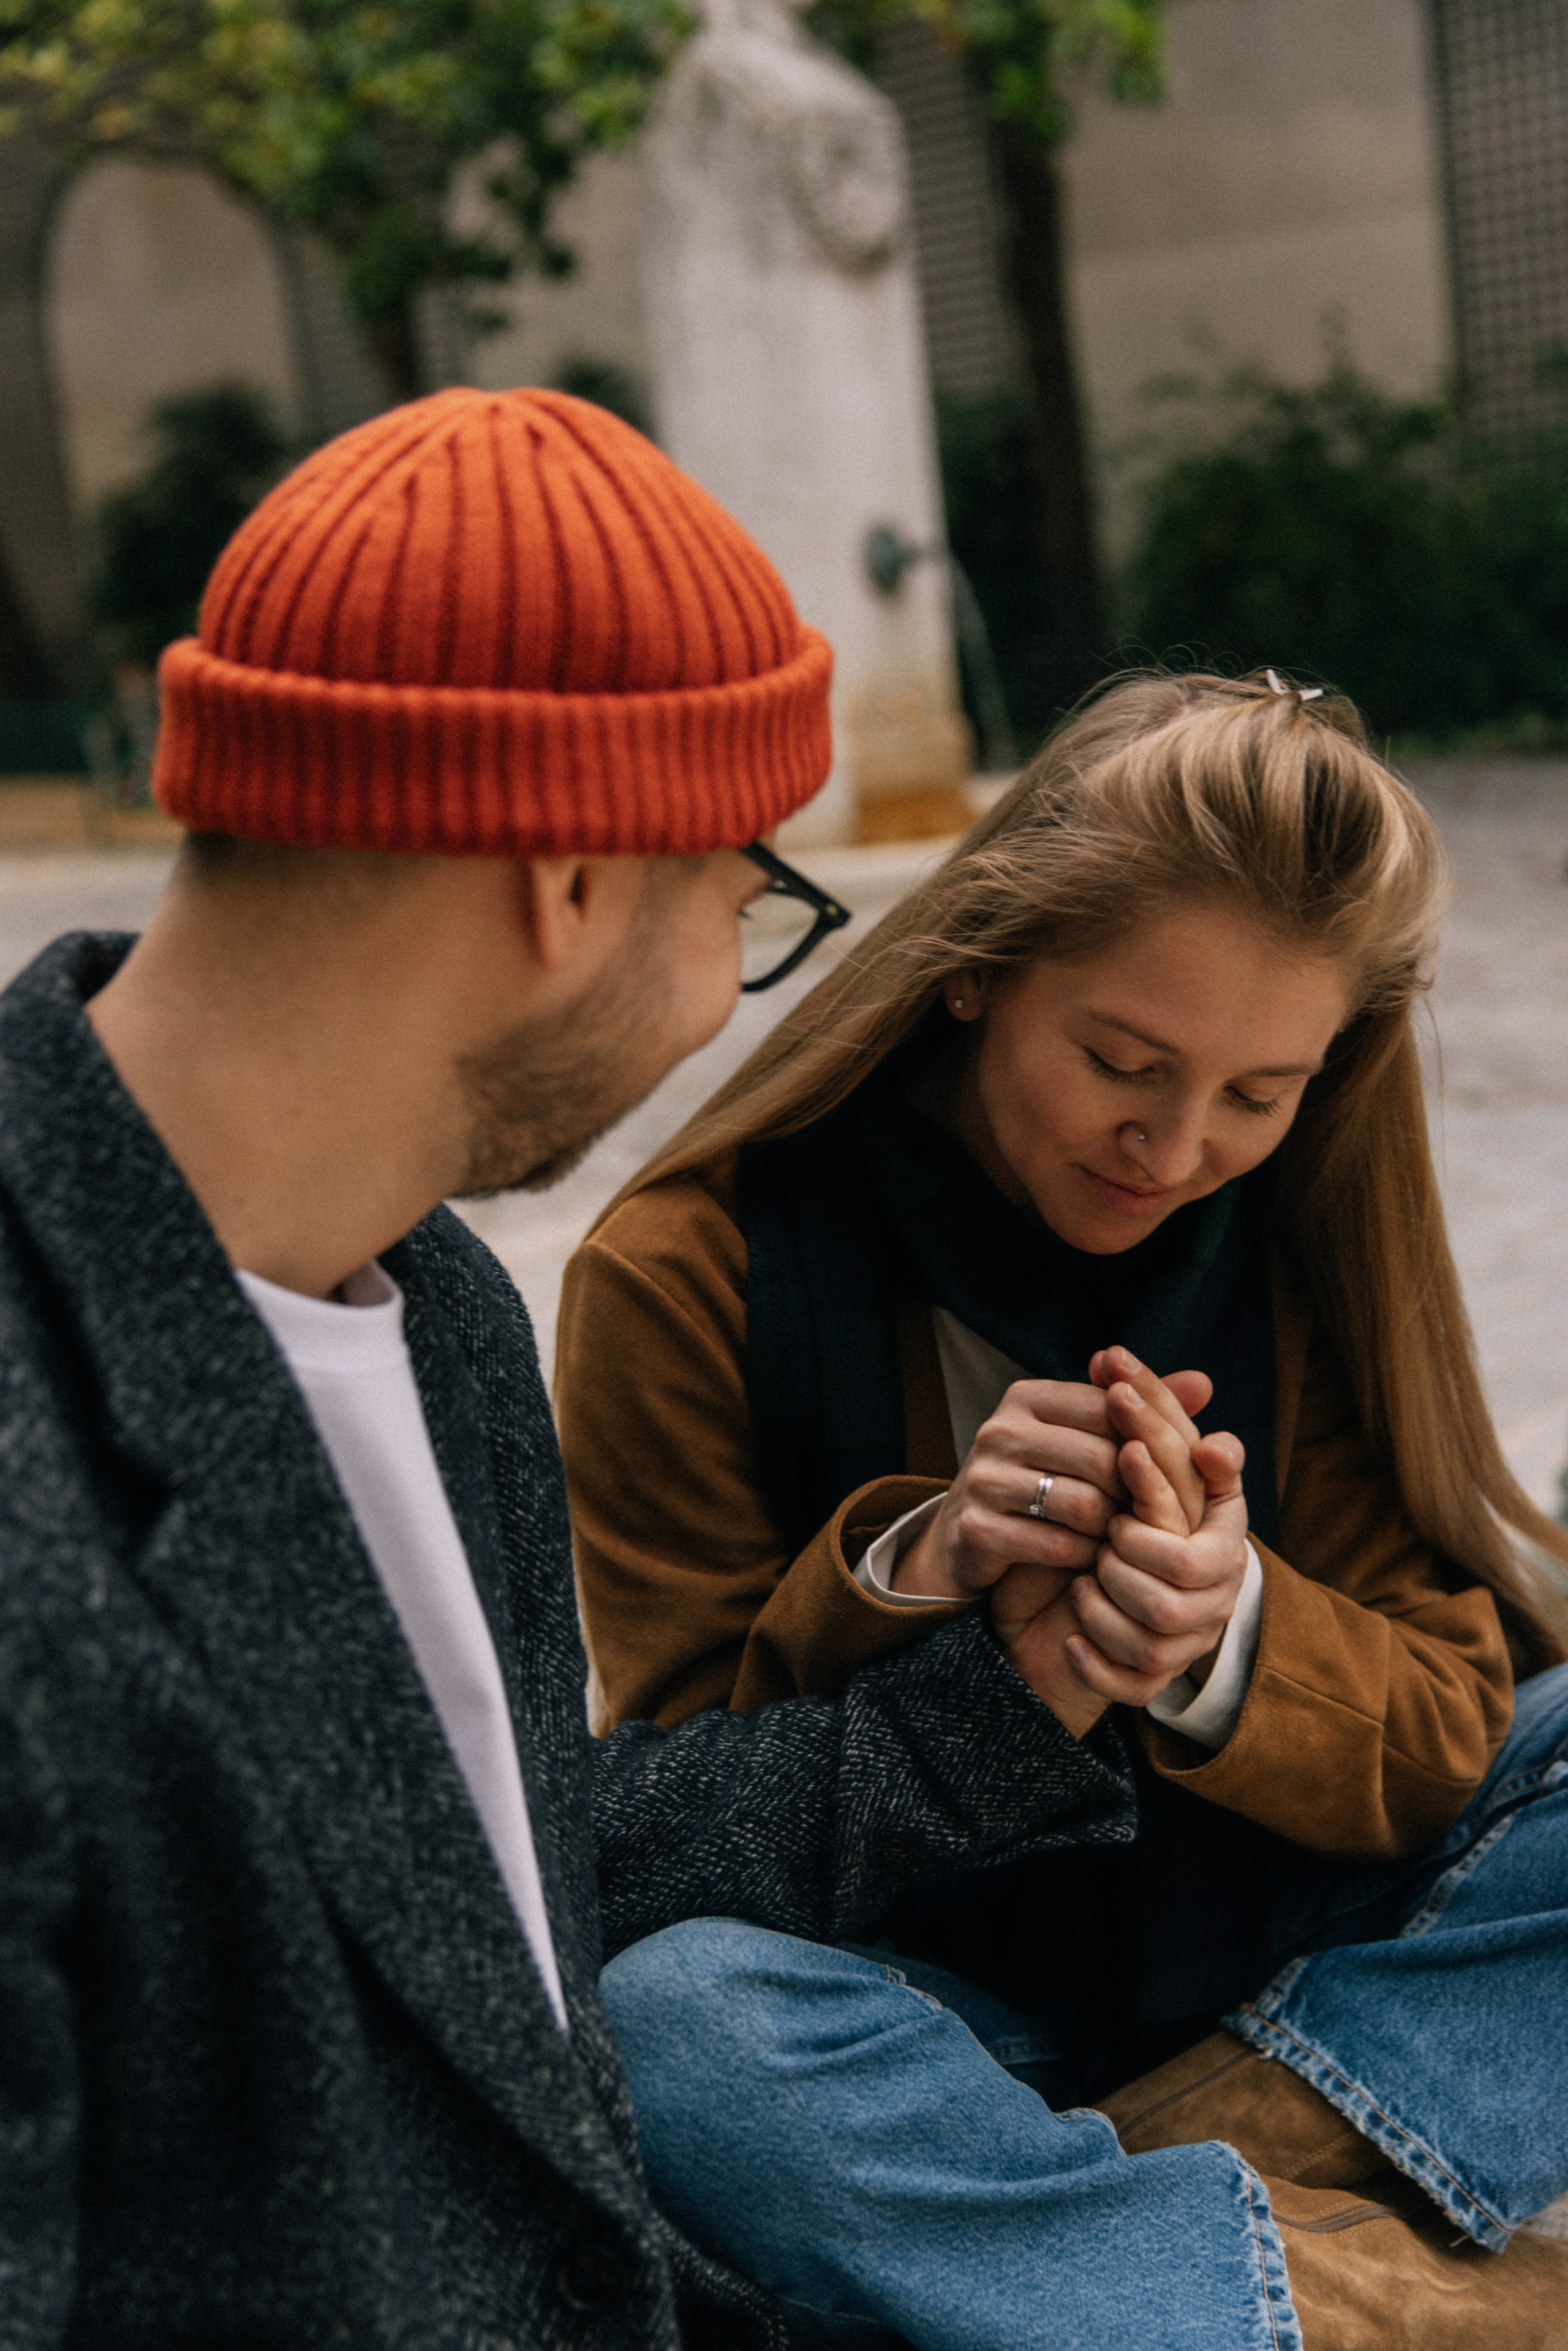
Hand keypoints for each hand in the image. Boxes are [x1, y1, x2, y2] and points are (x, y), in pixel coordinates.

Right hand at [891, 1368, 1212, 1604]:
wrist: (969, 1539)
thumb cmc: (1044, 1482)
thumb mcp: (1088, 1441)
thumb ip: (1143, 1413)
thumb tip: (1206, 1383)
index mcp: (1028, 1397)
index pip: (1111, 1408)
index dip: (1147, 1445)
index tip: (1161, 1476)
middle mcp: (1001, 1429)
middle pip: (1102, 1459)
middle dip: (1133, 1494)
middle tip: (1148, 1518)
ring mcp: (984, 1477)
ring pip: (1082, 1503)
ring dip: (1111, 1529)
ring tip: (1120, 1538)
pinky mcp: (976, 1526)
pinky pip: (1055, 1543)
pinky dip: (1084, 1556)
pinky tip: (1091, 1560)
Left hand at [1068, 1424, 1249, 1706]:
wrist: (1098, 1602)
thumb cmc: (1125, 1520)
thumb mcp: (1136, 1470)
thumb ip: (1136, 1417)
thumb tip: (1110, 1351)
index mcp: (1220, 1528)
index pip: (1205, 1494)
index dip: (1161, 1474)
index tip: (1123, 1451)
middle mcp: (1215, 1588)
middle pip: (1181, 1565)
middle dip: (1131, 1544)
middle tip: (1103, 1532)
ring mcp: (1187, 1639)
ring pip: (1156, 1624)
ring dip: (1109, 1599)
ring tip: (1084, 1578)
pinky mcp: (1152, 1679)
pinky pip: (1134, 1682)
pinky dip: (1097, 1659)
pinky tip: (1071, 1636)